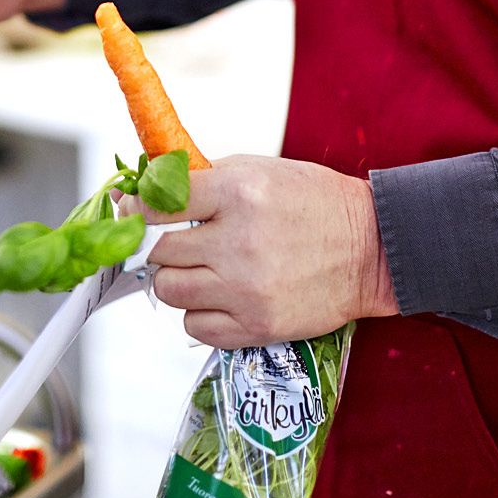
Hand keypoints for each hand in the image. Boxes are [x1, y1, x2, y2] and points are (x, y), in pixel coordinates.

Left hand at [123, 154, 397, 347]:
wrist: (369, 248)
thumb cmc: (312, 201)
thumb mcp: (259, 170)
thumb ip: (204, 179)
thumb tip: (148, 188)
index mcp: (238, 192)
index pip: (160, 203)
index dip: (136, 207)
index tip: (129, 210)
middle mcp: (239, 241)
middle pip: (159, 252)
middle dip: (160, 245)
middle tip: (173, 240)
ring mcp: (247, 288)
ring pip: (170, 291)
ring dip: (176, 279)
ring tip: (199, 268)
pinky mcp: (257, 325)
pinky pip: (194, 327)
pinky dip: (198, 313)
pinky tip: (218, 295)